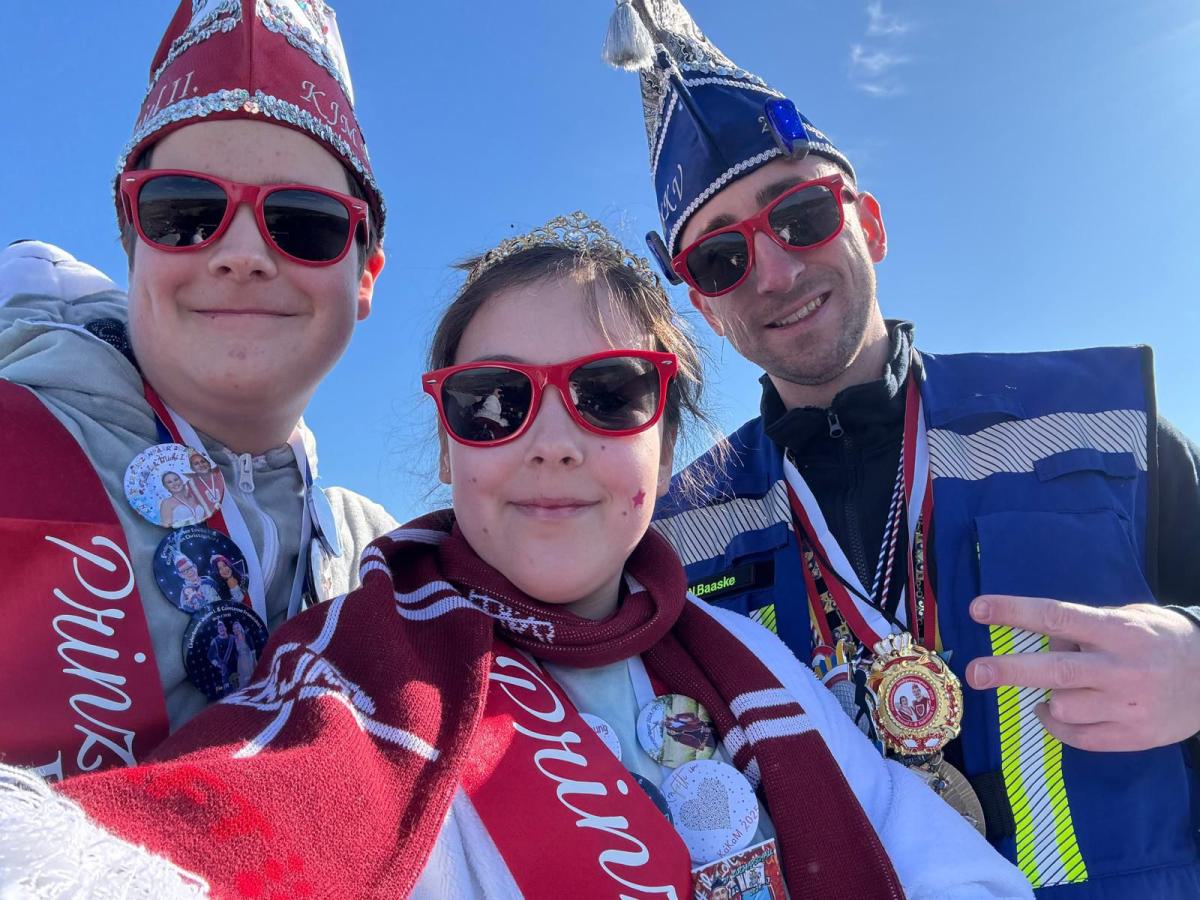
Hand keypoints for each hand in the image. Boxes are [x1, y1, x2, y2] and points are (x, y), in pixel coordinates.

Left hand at [965, 594, 1199, 751]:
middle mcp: (1121, 669)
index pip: (1056, 617)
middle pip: (1055, 670)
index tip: (978, 608)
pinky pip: (1076, 737)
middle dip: (1008, 670)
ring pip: (1062, 707)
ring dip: (1048, 698)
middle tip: (974, 672)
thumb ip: (1084, 627)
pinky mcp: (1133, 738)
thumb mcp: (1126, 618)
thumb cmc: (1159, 640)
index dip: (1014, 612)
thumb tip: (1041, 639)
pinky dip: (1058, 726)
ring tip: (1057, 689)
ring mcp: (1128, 707)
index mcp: (1118, 631)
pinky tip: (1059, 713)